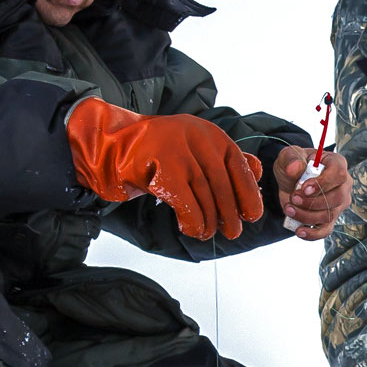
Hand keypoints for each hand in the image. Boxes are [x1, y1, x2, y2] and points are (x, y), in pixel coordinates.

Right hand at [67, 98, 263, 239]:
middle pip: (222, 183)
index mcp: (208, 133)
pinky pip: (186, 202)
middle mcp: (196, 138)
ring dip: (210, 220)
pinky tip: (192, 229)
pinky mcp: (161, 168)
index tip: (251, 214)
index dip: (247, 192)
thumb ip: (224, 157)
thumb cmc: (156, 152)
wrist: (110, 145)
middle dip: (229, 212)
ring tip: (208, 233)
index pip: (238, 164)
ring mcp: (178, 151)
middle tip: (232, 231)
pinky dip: (193, 221)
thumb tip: (256, 170)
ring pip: (204, 195)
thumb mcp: (193, 147)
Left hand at [275, 146, 350, 240]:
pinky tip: (299, 231)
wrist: (289, 180)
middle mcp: (343, 185)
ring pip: (329, 215)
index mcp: (337, 164)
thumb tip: (295, 169)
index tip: (304, 188)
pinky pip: (326, 231)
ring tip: (289, 208)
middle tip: (294, 198)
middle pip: (337, 198)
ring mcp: (338, 204)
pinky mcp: (329, 218)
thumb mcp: (289, 156)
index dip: (323, 183)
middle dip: (312, 202)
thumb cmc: (294, 164)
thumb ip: (291, 159)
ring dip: (306, 215)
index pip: (339, 174)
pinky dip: (312, 234)